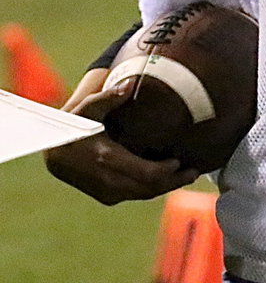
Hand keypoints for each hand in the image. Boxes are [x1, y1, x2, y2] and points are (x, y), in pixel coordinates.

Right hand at [45, 79, 198, 204]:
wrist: (55, 155)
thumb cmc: (75, 127)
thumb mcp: (88, 109)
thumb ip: (109, 97)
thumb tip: (129, 85)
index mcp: (106, 159)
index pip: (146, 174)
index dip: (167, 171)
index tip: (179, 161)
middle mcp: (108, 180)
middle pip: (150, 188)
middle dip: (174, 181)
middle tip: (194, 171)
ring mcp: (107, 192)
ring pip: (144, 194)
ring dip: (166, 187)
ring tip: (186, 176)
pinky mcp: (107, 198)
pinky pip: (136, 195)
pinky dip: (153, 188)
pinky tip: (167, 179)